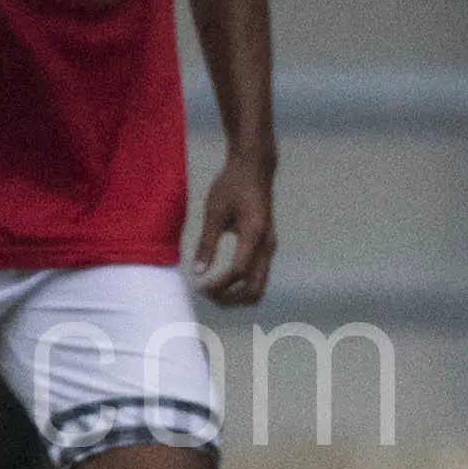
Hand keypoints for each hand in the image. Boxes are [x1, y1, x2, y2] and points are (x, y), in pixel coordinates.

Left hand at [191, 154, 275, 307]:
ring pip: (258, 287)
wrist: (254, 169)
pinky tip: (221, 282)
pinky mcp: (267, 248)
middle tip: (205, 294)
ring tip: (212, 292)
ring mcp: (270, 248)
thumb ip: (207, 242)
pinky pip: (258, 277)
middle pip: (254, 289)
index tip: (198, 287)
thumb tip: (198, 272)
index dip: (218, 284)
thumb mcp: (214, 211)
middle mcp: (268, 245)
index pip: (238, 271)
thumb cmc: (232, 185)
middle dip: (229, 299)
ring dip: (236, 297)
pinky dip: (241, 287)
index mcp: (255, 234)